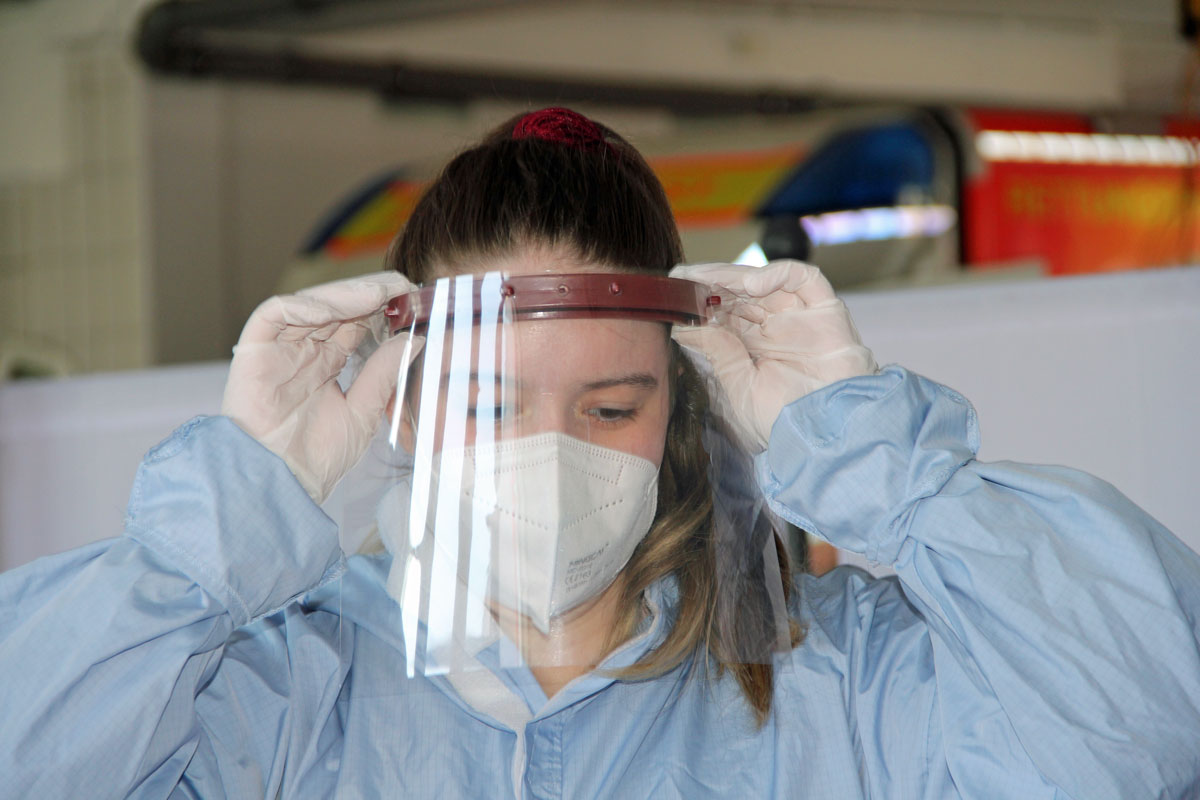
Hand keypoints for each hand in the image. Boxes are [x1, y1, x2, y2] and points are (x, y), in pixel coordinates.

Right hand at [221, 272, 420, 503]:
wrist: (279, 485)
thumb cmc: (316, 457)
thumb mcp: (363, 413)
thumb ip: (384, 375)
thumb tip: (414, 341)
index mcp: (327, 362)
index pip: (355, 322)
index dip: (381, 307)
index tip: (412, 299)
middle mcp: (303, 350)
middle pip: (336, 308)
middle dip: (367, 294)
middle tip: (400, 286)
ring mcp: (279, 349)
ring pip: (309, 305)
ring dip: (343, 295)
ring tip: (377, 293)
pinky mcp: (253, 351)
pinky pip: (273, 315)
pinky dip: (301, 307)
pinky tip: (330, 310)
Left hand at [670, 260, 876, 452]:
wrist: (825, 437)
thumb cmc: (783, 421)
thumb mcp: (739, 386)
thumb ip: (716, 351)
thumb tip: (682, 327)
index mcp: (755, 346)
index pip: (725, 313)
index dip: (700, 300)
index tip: (672, 292)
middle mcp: (777, 327)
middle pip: (742, 294)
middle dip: (711, 285)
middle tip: (682, 279)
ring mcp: (801, 317)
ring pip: (766, 283)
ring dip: (734, 277)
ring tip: (706, 279)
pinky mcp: (826, 311)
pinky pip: (805, 279)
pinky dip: (777, 274)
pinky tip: (750, 284)